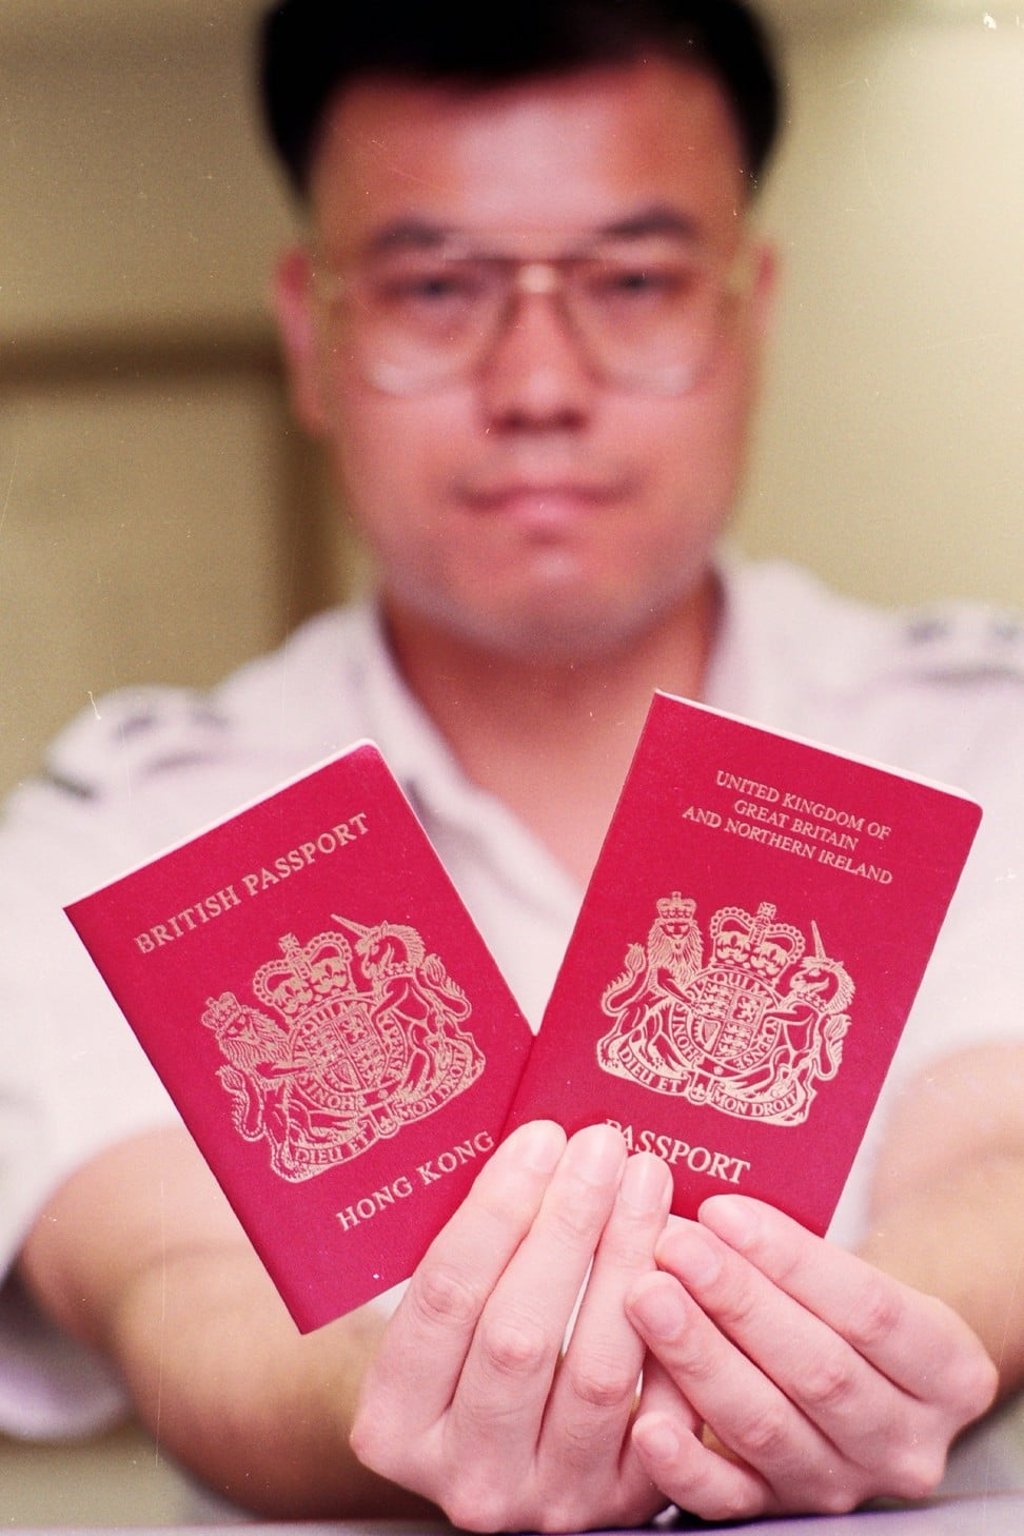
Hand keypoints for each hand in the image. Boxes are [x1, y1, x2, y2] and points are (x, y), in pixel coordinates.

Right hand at [350, 1121, 675, 1531]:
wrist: (510, 1461)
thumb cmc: (472, 1359)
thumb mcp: (442, 1321)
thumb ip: (476, 1254)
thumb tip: (541, 1146)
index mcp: (394, 1424)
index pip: (445, 1298)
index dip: (496, 1210)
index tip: (541, 1139)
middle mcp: (467, 1477)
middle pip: (518, 1336)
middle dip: (568, 1225)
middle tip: (603, 1147)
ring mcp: (548, 1500)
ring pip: (598, 1372)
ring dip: (629, 1260)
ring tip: (648, 1183)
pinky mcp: (622, 1505)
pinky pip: (663, 1411)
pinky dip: (679, 1328)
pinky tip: (686, 1258)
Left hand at [626, 1195, 997, 1521]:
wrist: (849, 1372)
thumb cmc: (837, 1303)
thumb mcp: (851, 1274)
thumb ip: (793, 1251)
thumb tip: (707, 1211)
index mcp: (948, 1370)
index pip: (870, 1310)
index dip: (791, 1259)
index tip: (722, 1211)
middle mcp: (906, 1441)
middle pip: (819, 1369)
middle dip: (737, 1301)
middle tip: (673, 1247)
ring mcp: (844, 1485)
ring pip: (769, 1425)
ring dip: (699, 1357)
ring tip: (645, 1295)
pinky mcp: (782, 1512)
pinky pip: (729, 1500)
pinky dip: (685, 1464)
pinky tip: (647, 1424)